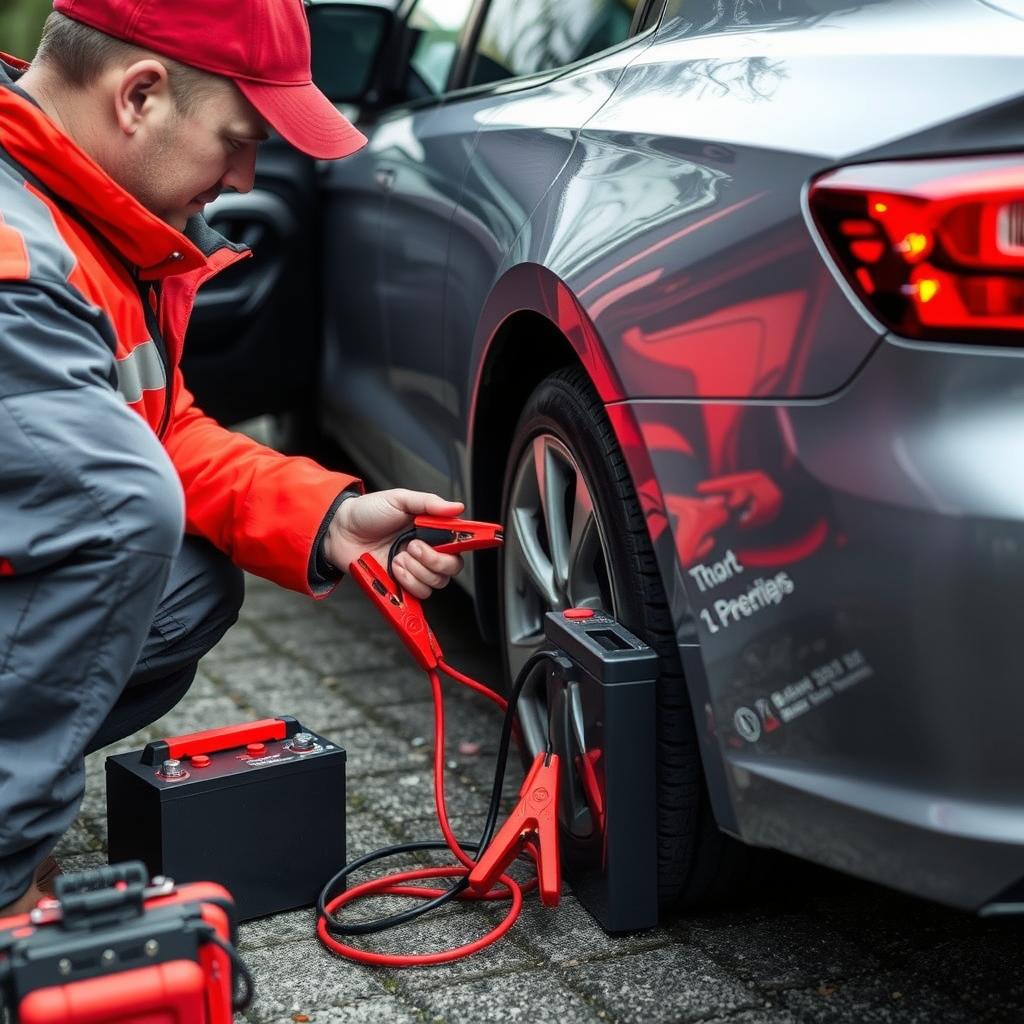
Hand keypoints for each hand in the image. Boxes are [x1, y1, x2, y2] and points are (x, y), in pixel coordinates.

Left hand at [324, 489, 464, 598]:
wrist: (339, 531)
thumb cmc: (367, 512)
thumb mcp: (399, 499)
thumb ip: (429, 503)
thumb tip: (457, 506)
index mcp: (430, 530)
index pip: (459, 541)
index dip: (463, 544)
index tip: (456, 542)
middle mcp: (426, 551)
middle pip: (452, 567)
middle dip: (435, 560)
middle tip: (413, 547)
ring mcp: (415, 569)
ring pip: (437, 582)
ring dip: (417, 570)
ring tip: (398, 556)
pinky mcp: (402, 584)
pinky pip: (419, 593)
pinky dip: (408, 581)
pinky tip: (394, 568)